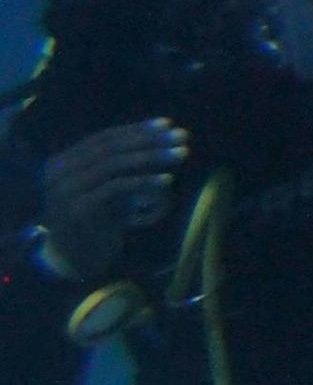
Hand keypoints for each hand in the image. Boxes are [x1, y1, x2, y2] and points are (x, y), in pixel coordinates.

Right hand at [36, 120, 188, 280]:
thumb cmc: (98, 221)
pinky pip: (117, 188)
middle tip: (182, 137)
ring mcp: (66, 191)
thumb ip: (126, 165)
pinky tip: (168, 181)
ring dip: (152, 157)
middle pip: (111, 148)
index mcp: (63, 162)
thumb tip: (167, 138)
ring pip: (114, 164)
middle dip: (149, 140)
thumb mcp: (109, 187)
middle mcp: (59, 173)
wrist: (75, 260)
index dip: (137, 129)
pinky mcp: (78, 209)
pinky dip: (145, 182)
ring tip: (181, 154)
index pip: (104, 138)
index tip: (168, 124)